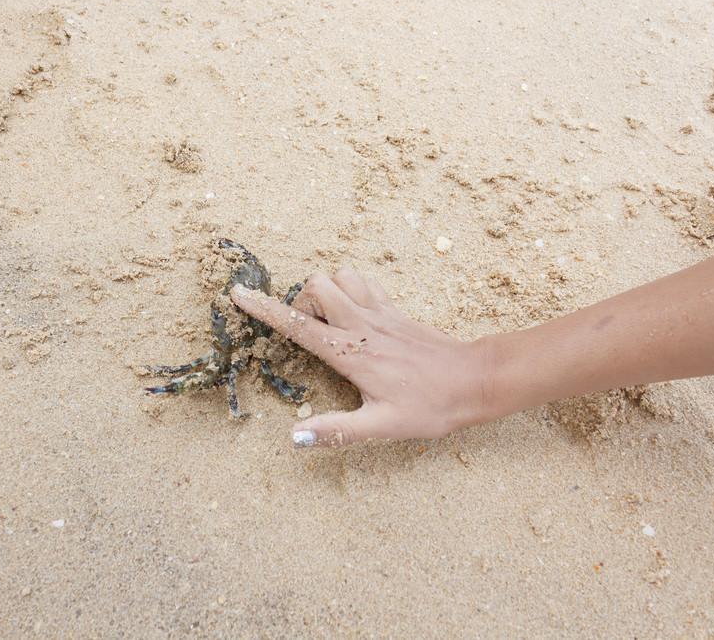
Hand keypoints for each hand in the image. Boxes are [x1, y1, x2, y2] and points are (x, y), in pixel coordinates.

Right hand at [230, 267, 493, 447]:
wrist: (475, 381)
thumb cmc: (431, 406)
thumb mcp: (383, 427)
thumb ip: (337, 430)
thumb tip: (295, 437)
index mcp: (352, 353)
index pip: (298, 326)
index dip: (264, 310)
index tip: (238, 294)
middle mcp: (362, 325)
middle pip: (318, 285)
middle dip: (300, 302)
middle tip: (305, 332)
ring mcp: (380, 313)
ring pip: (341, 277)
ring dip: (325, 292)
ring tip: (327, 323)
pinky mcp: (395, 310)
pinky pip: (364, 283)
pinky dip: (349, 289)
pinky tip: (353, 316)